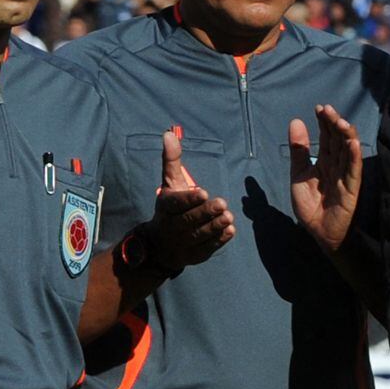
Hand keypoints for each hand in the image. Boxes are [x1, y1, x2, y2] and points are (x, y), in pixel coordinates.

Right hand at [146, 126, 236, 269]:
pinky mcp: (195, 254)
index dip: (188, 199)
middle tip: (222, 203)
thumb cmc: (170, 207)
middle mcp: (172, 226)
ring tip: (228, 216)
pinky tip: (230, 230)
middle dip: (206, 212)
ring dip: (214, 225)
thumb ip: (172, 160)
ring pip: (200, 233)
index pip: (175, 203)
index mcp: (165, 207)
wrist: (160, 245)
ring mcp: (183, 242)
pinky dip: (219, 240)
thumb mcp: (169, 183)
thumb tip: (169, 134)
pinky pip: (208, 247)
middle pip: (189, 219)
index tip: (203, 192)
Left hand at [285, 106, 363, 256]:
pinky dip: (355, 157)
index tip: (320, 108)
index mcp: (325, 162)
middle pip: (338, 141)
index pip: (327, 138)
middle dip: (334, 124)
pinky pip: (354, 171)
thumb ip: (298, 150)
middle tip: (328, 108)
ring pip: (348, 153)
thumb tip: (296, 121)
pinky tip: (353, 143)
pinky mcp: (351, 190)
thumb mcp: (298, 174)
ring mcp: (346, 177)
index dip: (324, 123)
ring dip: (346, 136)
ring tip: (340, 121)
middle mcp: (338, 167)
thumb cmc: (311, 206)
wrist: (318, 232)